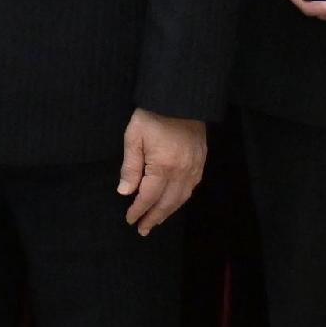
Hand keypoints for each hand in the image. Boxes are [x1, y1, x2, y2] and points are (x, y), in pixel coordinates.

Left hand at [116, 111, 206, 232]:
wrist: (180, 97)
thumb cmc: (152, 115)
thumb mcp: (134, 137)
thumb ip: (130, 166)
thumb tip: (124, 192)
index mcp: (163, 166)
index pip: (149, 197)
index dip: (139, 210)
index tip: (130, 220)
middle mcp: (181, 171)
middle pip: (167, 202)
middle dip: (154, 218)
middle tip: (143, 229)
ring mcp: (194, 167)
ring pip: (181, 198)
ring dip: (168, 212)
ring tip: (156, 220)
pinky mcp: (201, 161)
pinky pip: (191, 187)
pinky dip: (181, 199)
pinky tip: (174, 202)